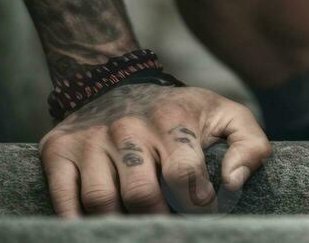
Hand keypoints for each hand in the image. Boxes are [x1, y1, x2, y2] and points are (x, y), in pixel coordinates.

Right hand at [38, 83, 271, 216]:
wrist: (115, 80)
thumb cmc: (181, 111)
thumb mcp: (225, 115)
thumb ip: (250, 146)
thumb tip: (234, 182)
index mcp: (172, 119)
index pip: (184, 175)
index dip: (196, 207)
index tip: (202, 217)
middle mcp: (128, 127)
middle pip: (141, 196)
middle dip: (158, 223)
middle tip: (167, 230)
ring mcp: (91, 138)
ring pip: (101, 203)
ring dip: (119, 226)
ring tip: (137, 228)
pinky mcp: (59, 150)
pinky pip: (63, 200)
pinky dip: (76, 223)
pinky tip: (99, 229)